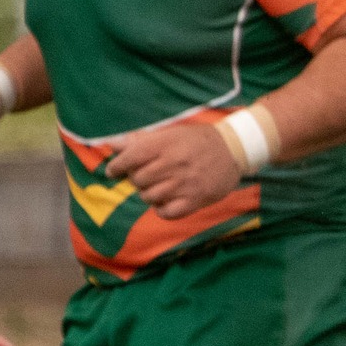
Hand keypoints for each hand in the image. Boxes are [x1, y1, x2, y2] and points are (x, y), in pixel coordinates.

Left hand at [104, 123, 245, 219]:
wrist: (234, 149)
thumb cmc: (197, 140)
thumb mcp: (170, 133)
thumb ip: (140, 139)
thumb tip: (111, 144)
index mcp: (164, 145)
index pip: (129, 158)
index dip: (117, 166)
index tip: (113, 171)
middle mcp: (173, 164)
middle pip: (138, 180)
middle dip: (135, 179)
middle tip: (144, 177)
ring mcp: (185, 184)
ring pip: (149, 197)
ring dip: (148, 194)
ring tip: (156, 188)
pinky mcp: (196, 200)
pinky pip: (167, 212)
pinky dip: (161, 209)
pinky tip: (165, 201)